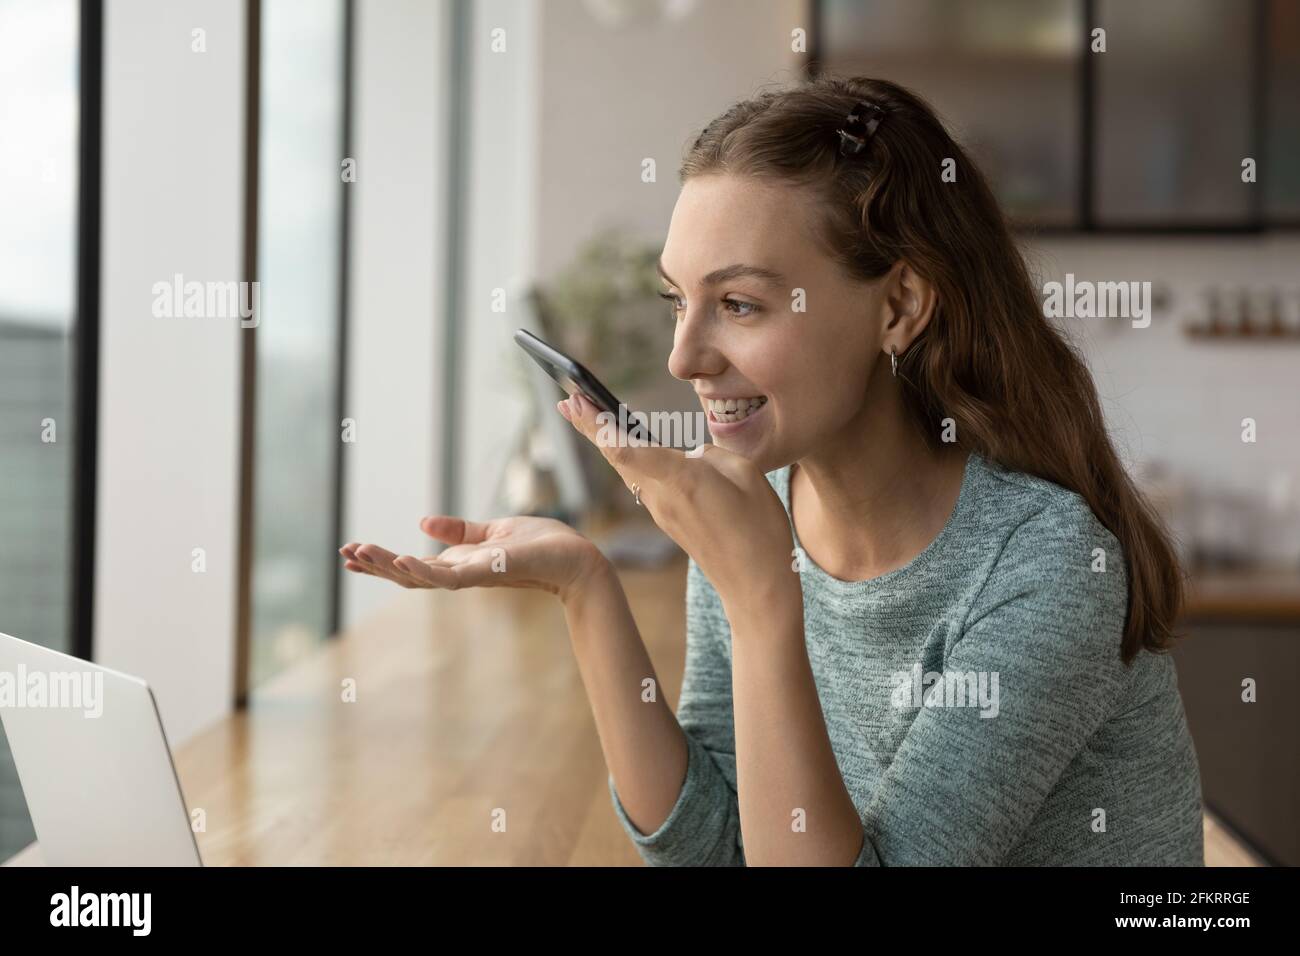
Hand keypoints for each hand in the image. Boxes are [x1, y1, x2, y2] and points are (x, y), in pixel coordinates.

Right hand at [340, 514, 606, 602]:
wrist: (577, 558)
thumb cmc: (542, 545)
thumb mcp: (492, 532)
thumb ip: (459, 532)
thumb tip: (423, 523)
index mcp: (461, 563)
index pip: (413, 566)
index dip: (383, 560)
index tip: (353, 551)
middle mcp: (463, 574)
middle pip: (409, 575)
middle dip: (376, 565)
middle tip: (344, 554)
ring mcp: (474, 576)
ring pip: (423, 578)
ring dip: (391, 567)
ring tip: (362, 554)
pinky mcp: (490, 572)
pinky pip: (451, 577)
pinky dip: (425, 571)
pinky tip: (404, 560)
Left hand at [558, 392, 796, 609]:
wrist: (755, 584)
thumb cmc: (759, 528)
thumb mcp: (746, 475)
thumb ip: (712, 455)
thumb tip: (689, 455)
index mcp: (683, 480)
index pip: (628, 450)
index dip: (599, 425)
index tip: (576, 401)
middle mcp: (663, 496)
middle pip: (616, 456)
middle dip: (589, 426)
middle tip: (566, 400)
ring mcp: (662, 511)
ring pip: (625, 469)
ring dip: (604, 441)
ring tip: (583, 415)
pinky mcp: (667, 520)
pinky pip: (640, 481)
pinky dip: (624, 458)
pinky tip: (620, 446)